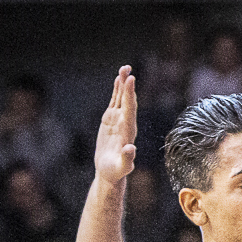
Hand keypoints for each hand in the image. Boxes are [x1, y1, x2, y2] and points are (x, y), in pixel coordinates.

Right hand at [94, 65, 137, 185]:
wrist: (110, 172)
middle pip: (128, 100)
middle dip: (128, 85)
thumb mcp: (121, 168)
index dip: (130, 95)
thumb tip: (131, 149)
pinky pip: (115, 102)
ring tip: (125, 68)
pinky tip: (119, 80)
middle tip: (128, 69)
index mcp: (128, 131)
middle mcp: (126, 123)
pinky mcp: (111, 120)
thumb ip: (128, 159)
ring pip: (122, 98)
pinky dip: (117, 91)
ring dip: (123, 84)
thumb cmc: (115, 172)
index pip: (130, 109)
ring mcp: (119, 120)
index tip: (131, 80)